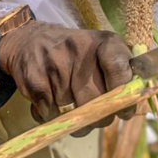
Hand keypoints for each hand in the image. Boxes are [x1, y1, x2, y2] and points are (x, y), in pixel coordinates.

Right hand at [0, 21, 134, 133]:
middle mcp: (78, 48)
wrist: (26, 39)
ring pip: (74, 112)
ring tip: (67, 99)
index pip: (119, 66)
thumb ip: (118, 75)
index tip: (123, 109)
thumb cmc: (73, 53)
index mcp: (102, 42)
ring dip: (73, 118)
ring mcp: (54, 63)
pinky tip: (49, 99)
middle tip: (93, 114)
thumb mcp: (98, 52)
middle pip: (97, 101)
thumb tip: (131, 108)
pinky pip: (51, 114)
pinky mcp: (34, 79)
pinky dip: (51, 115)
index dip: (123, 94)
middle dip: (97, 117)